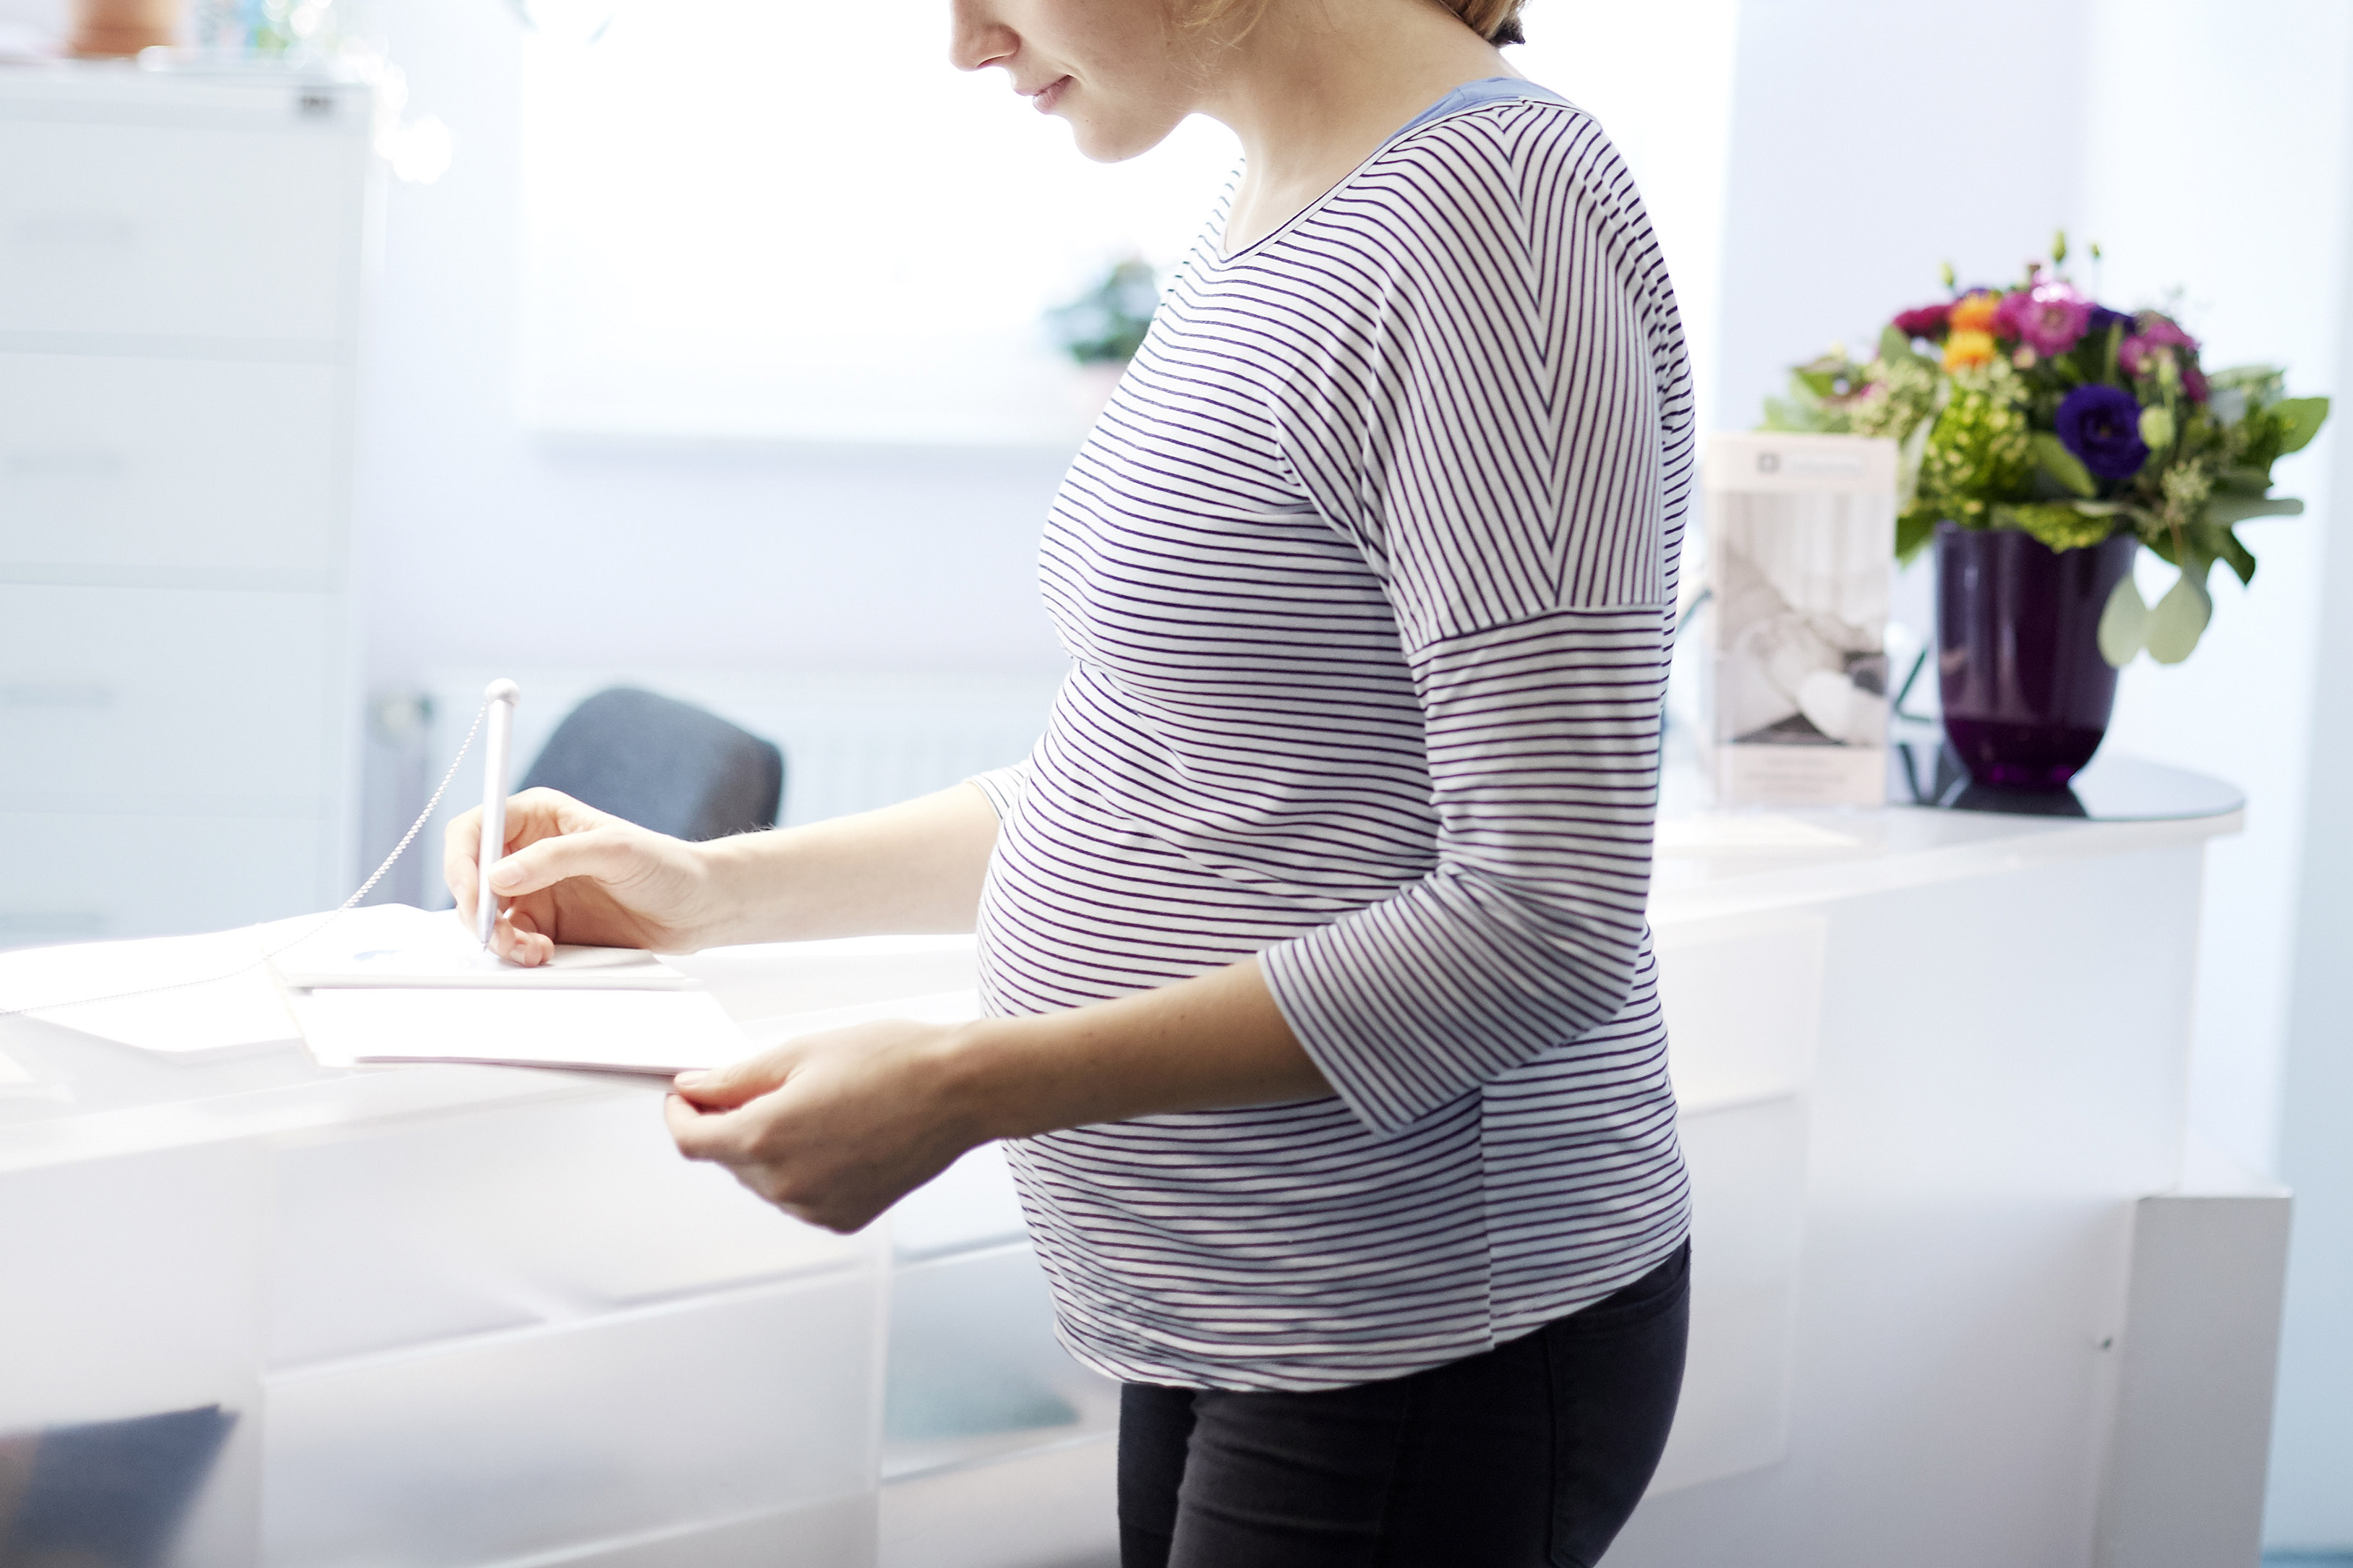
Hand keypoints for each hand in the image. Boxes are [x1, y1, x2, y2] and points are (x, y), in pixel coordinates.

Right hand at [444, 787, 717, 963]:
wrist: (698, 907)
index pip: (475, 830)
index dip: (463, 860)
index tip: (472, 893)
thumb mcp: (614, 850)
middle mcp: (529, 851)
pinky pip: (512, 940)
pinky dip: (516, 951)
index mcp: (539, 816)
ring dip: (496, 935)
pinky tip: (541, 954)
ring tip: (529, 949)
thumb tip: (498, 874)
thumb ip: (555, 857)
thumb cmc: (666, 865)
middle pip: (471, 876)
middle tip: (494, 933)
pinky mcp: (547, 925)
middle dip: (475, 907)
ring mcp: (535, 890)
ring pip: (487, 914)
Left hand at [665, 1019, 980, 1232]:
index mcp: (764, 1137)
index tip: (686, 1098)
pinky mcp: (843, 1217)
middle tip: (764, 1087)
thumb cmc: (893, 1063)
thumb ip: (736, 1078)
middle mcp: (784, 1183)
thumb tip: (696, 1087)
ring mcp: (814, 1207)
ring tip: (816, 1107)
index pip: (690, 1141)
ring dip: (768, 1149)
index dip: (680, 1115)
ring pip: (763, 1180)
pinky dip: (803, 1169)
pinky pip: (800, 1197)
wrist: (959, 1091)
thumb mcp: (801, 1052)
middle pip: (726, 1160)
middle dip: (730, 1124)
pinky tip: (836, 1136)